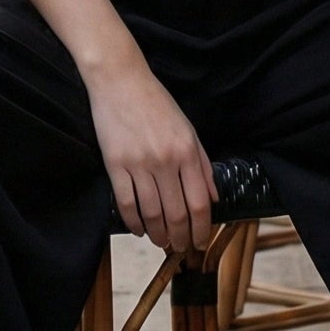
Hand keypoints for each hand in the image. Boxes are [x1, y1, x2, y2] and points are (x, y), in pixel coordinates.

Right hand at [86, 62, 218, 254]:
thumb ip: (203, 165)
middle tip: (181, 249)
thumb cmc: (157, 104)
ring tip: (161, 243)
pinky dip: (133, 222)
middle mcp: (166, 161)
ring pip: (151, 214)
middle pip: (177, 214)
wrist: (121, 81)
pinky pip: (126, 203)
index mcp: (188, 152)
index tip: (200, 242)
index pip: (200, 203)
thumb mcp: (189, 130)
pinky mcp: (115, 164)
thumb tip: (214, 199)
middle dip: (181, 239)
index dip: (202, 229)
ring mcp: (139, 164)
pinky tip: (139, 230)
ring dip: (158, 235)